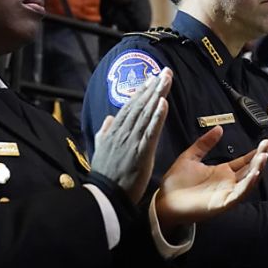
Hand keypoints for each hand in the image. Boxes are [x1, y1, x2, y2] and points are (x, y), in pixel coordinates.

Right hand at [91, 68, 171, 202]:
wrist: (104, 196)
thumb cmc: (105, 175)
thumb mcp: (100, 150)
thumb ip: (104, 132)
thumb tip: (109, 118)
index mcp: (115, 131)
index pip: (130, 106)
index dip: (142, 91)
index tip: (152, 78)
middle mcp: (123, 132)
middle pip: (140, 105)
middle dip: (153, 86)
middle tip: (165, 71)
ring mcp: (131, 141)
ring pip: (146, 113)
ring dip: (157, 95)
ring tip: (166, 79)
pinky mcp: (141, 152)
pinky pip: (150, 131)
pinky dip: (157, 116)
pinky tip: (163, 103)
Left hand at [155, 125, 267, 228]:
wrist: (163, 202)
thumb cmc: (175, 183)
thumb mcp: (190, 157)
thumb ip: (205, 143)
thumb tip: (219, 128)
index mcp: (222, 172)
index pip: (244, 161)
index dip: (256, 152)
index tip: (267, 142)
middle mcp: (228, 183)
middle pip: (250, 169)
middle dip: (261, 158)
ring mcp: (226, 194)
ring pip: (248, 182)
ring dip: (257, 170)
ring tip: (263, 157)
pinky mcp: (222, 204)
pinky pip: (239, 195)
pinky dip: (248, 186)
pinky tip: (254, 175)